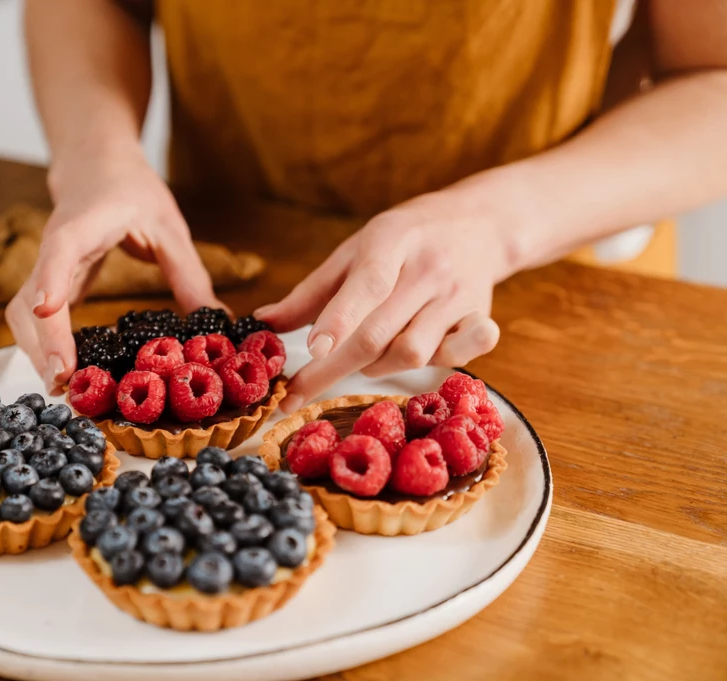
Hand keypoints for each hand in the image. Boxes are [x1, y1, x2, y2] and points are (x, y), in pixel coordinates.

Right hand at [6, 149, 220, 391]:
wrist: (95, 166)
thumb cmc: (131, 190)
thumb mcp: (168, 226)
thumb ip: (189, 274)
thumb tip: (220, 322)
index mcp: (84, 224)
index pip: (60, 249)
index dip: (51, 280)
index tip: (46, 311)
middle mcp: (54, 248)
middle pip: (29, 299)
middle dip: (42, 342)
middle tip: (66, 381)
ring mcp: (45, 267)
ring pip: (22, 314)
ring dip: (37, 353)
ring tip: (67, 388)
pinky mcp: (47, 283)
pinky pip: (34, 320)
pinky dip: (44, 348)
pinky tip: (67, 373)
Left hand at [256, 190, 511, 412]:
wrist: (479, 223)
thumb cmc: (403, 240)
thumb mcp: (354, 250)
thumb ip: (311, 291)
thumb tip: (263, 323)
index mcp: (391, 242)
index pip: (367, 285)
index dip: (339, 320)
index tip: (311, 350)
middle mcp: (428, 270)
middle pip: (380, 333)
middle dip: (333, 370)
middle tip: (297, 394)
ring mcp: (458, 296)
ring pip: (412, 353)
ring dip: (377, 368)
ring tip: (364, 358)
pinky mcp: (480, 318)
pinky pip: (458, 357)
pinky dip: (434, 366)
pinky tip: (417, 358)